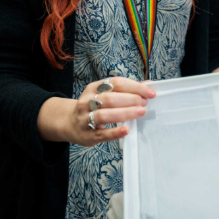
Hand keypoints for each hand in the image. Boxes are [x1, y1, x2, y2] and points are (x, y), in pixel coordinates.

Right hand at [37, 77, 155, 146]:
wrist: (68, 123)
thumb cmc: (93, 107)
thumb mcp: (104, 95)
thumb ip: (124, 90)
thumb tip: (147, 85)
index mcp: (93, 88)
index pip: (116, 83)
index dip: (134, 86)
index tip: (150, 92)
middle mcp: (87, 101)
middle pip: (109, 98)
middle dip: (130, 99)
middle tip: (145, 103)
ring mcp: (85, 118)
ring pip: (104, 114)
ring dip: (125, 113)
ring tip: (140, 112)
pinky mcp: (87, 135)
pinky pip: (102, 133)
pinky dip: (115, 132)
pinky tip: (126, 130)